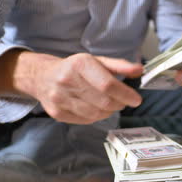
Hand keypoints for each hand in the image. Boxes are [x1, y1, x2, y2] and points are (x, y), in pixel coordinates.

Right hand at [24, 53, 142, 123]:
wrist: (42, 76)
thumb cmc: (75, 68)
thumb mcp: (97, 61)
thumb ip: (120, 66)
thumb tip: (140, 70)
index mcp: (80, 64)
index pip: (107, 85)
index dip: (125, 94)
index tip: (136, 100)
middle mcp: (67, 80)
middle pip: (103, 102)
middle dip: (119, 104)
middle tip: (123, 101)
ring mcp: (60, 99)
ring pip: (96, 114)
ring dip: (109, 111)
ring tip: (110, 104)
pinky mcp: (56, 113)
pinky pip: (86, 120)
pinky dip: (97, 116)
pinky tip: (96, 108)